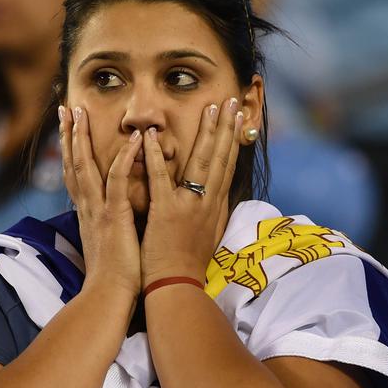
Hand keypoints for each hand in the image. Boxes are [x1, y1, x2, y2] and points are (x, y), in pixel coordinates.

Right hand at [59, 104, 142, 295]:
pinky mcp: (114, 218)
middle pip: (73, 163)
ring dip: (83, 138)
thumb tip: (111, 213)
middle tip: (65, 107)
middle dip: (68, 134)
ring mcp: (98, 211)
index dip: (70, 149)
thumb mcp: (107, 242)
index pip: (75, 173)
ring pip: (86, 167)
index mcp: (87, 213)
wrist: (109, 297)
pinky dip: (124, 160)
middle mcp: (87, 208)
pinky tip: (134, 141)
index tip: (68, 127)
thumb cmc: (114, 275)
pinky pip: (118, 183)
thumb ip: (107, 222)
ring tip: (82, 111)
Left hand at [140, 98, 241, 285]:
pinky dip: (153, 156)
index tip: (238, 119)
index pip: (228, 166)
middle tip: (231, 101)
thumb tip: (218, 195)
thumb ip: (211, 211)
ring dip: (206, 133)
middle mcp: (208, 202)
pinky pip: (159, 178)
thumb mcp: (209, 235)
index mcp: (215, 206)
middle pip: (221, 158)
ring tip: (209, 109)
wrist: (177, 286)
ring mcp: (188, 206)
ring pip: (201, 163)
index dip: (233, 140)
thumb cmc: (189, 264)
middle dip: (227, 128)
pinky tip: (149, 136)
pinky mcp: (165, 212)